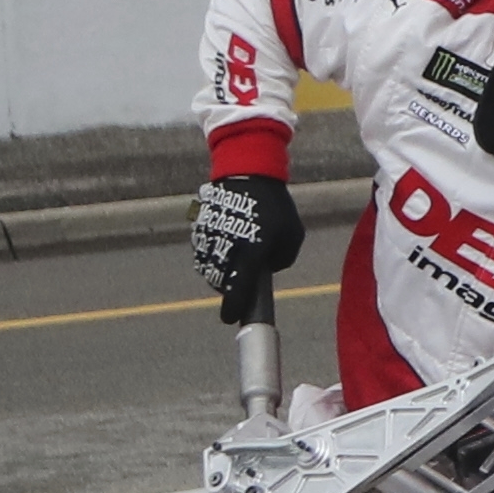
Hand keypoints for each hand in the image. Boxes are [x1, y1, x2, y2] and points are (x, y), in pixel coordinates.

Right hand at [191, 174, 303, 324]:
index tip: (230, 319)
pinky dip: (212, 254)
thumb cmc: (275, 205)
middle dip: (229, 288)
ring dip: (219, 272)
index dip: (234, 308)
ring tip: (233, 261)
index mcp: (251, 254)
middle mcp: (227, 250)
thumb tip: (267, 269)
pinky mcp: (200, 228)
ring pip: (209, 269)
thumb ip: (283, 258)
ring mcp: (210, 239)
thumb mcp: (292, 235)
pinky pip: (203, 252)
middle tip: (240, 282)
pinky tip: (225, 245)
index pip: (239, 291)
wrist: (246, 172)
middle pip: (221, 283)